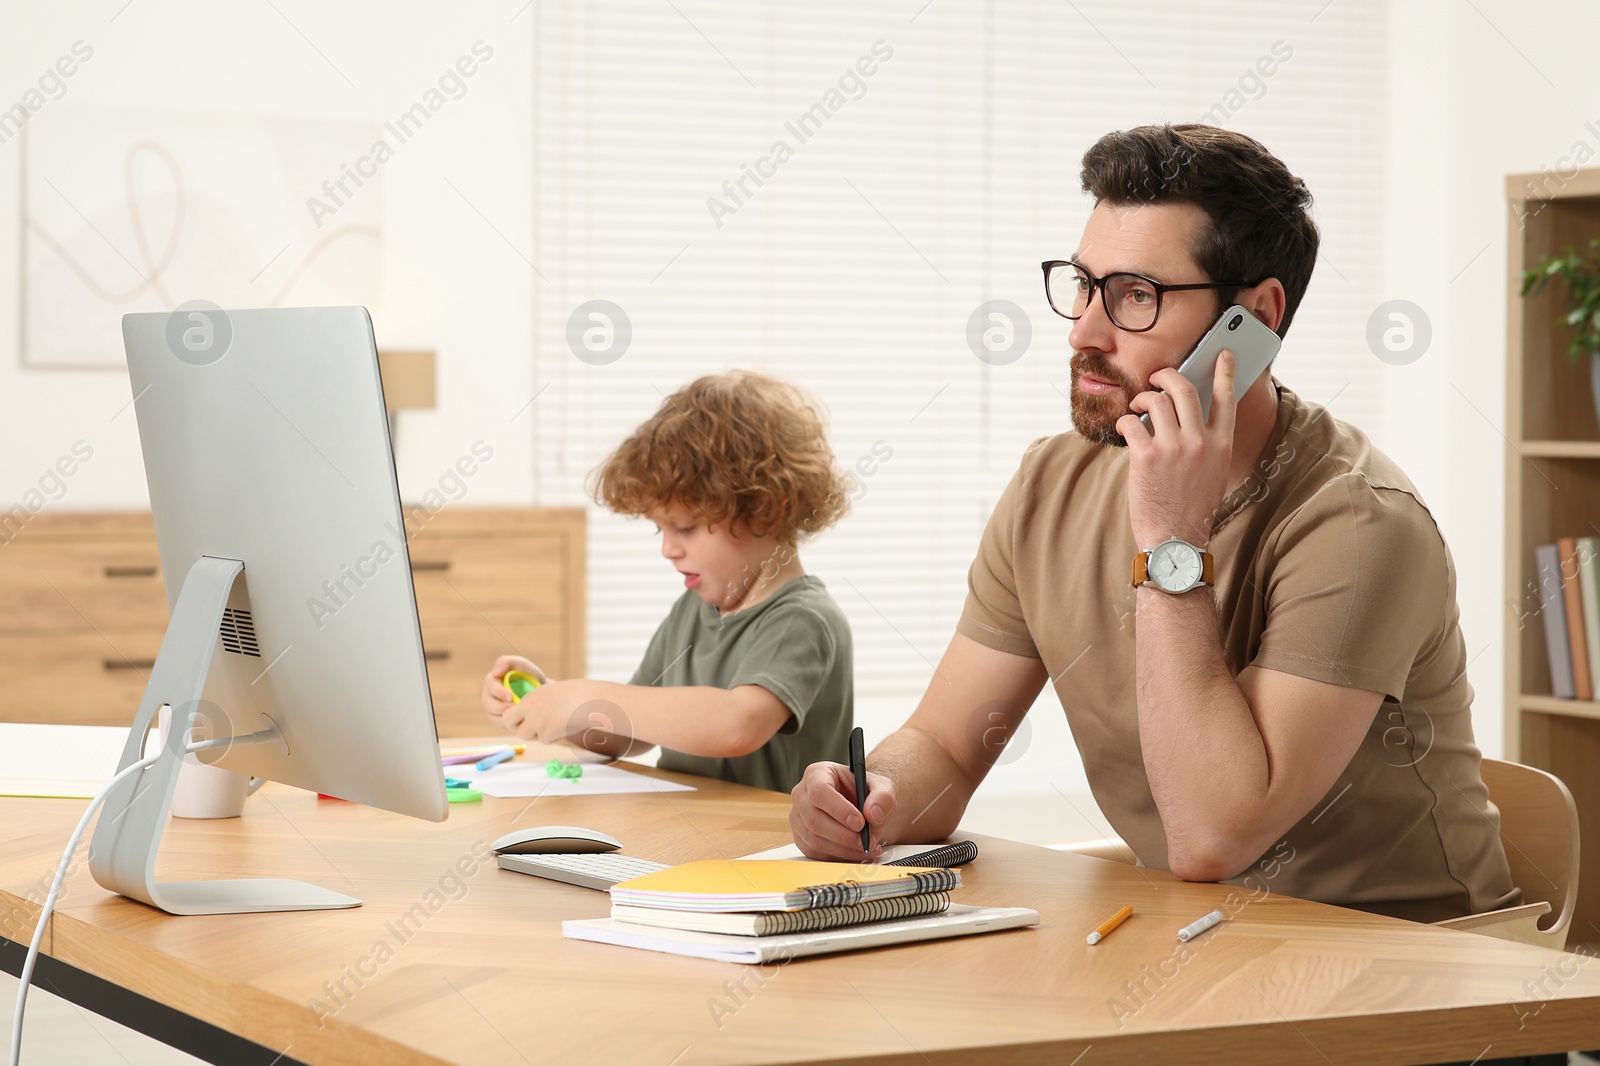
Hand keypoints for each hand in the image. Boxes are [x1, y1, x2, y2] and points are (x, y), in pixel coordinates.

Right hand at [480, 655, 547, 732]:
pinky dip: (509, 723)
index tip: (510, 697)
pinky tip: (519, 720)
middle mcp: (489, 693)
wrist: (541, 693)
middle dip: (500, 707)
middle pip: (487, 702)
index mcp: (493, 679)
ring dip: (505, 716)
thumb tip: (496, 672)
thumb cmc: (530, 677)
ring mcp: (493, 707)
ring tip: (519, 714)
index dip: (498, 691)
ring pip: (492, 715)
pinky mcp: (499, 718)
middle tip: (515, 708)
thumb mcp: (523, 666)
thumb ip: (509, 662)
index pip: (489, 684)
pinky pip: (500, 723)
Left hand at [494, 678, 601, 743]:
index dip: (516, 720)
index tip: (525, 721)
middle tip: (535, 730)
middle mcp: (529, 709)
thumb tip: (533, 713)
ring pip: (529, 736)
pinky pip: (546, 740)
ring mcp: (536, 722)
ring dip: (539, 734)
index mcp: (530, 697)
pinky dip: (554, 737)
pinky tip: (565, 727)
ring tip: (555, 725)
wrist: (589, 700)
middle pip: (514, 728)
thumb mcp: (553, 692)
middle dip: (523, 730)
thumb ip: (540, 702)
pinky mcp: (546, 733)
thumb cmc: (578, 694)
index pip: (508, 715)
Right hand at [789, 761, 896, 860]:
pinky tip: (858, 854)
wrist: (862, 807)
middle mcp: (802, 795)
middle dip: (844, 835)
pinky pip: (816, 853)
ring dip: (844, 849)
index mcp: (817, 774)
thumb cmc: (866, 792)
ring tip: (868, 848)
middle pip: (814, 819)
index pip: (819, 792)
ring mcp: (799, 818)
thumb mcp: (882, 787)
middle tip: (867, 841)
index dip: (838, 809)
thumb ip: (882, 797)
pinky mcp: (802, 838)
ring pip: (814, 840)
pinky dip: (839, 857)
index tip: (860, 822)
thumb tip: (873, 814)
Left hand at [1116, 350, 1236, 548]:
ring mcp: (1173, 448)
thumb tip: (1187, 418)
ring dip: (1142, 399)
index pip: (1226, 399)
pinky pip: (1131, 423)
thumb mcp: (1212, 474)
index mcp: (1221, 445)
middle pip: (1184, 389)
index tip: (1222, 355)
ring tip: (1137, 408)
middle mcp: (1200, 442)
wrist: (1175, 541)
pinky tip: (1124, 429)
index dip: (1224, 372)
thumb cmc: (1191, 508)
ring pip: (1155, 401)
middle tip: (1156, 377)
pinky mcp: (1146, 456)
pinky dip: (1125, 422)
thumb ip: (1206, 444)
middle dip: (1166, 375)